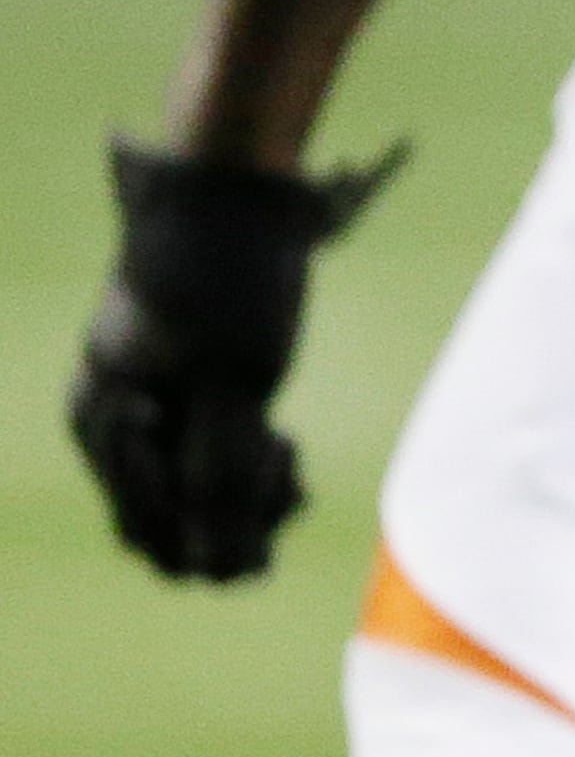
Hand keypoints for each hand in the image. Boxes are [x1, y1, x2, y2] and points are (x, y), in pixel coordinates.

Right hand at [71, 137, 401, 580]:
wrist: (240, 184)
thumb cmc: (230, 278)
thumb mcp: (235, 380)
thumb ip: (223, 475)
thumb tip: (224, 571)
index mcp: (104, 422)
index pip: (150, 527)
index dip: (216, 529)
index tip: (274, 468)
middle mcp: (114, 421)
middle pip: (167, 519)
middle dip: (232, 514)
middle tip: (287, 465)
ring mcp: (148, 405)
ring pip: (192, 492)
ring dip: (245, 494)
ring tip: (288, 458)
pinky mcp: (187, 388)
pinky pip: (207, 458)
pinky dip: (248, 464)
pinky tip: (285, 452)